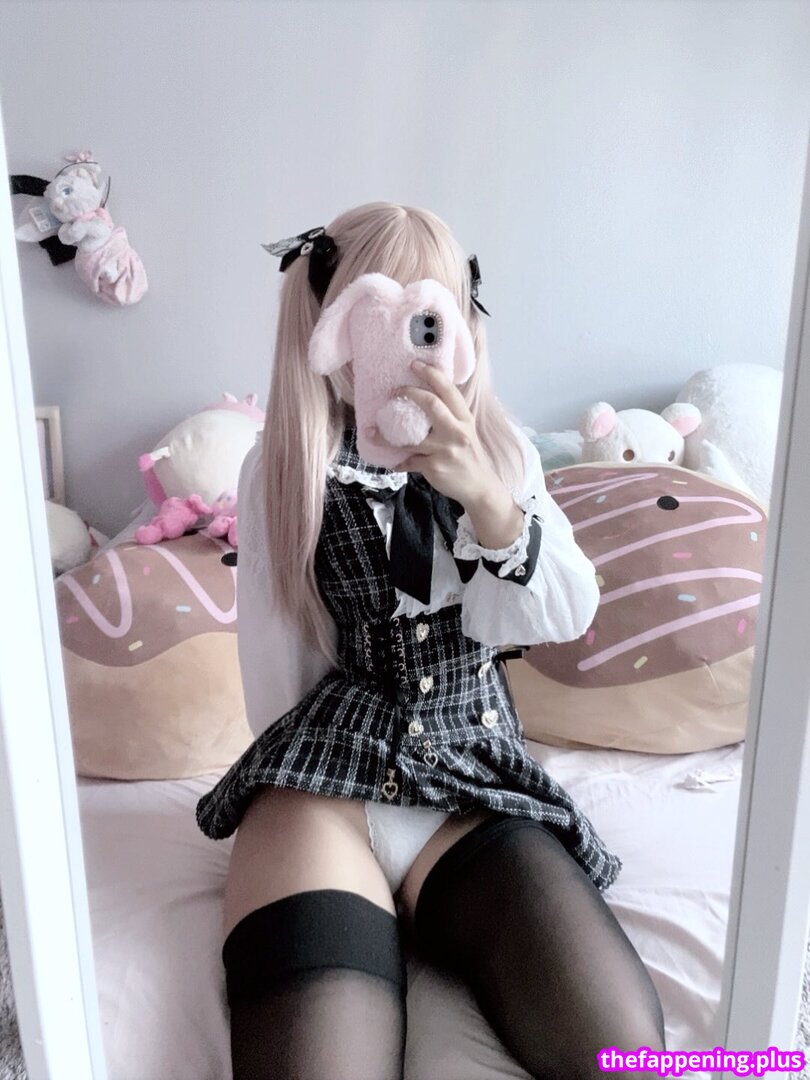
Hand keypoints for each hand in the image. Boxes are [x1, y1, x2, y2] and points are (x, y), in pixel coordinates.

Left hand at [364, 360, 500, 508]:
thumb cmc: (469, 455)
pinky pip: (409, 461)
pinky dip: (399, 462)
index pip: (448, 390)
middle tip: (394, 391)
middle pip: (432, 405)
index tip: (414, 364)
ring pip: (410, 439)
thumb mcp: (465, 430)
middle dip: (410, 393)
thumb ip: (449, 415)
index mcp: (464, 418)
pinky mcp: (434, 466)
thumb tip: (425, 398)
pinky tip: (393, 461)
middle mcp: (456, 431)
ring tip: (371, 432)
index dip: (430, 374)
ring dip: (386, 436)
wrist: (479, 486)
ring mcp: (445, 449)